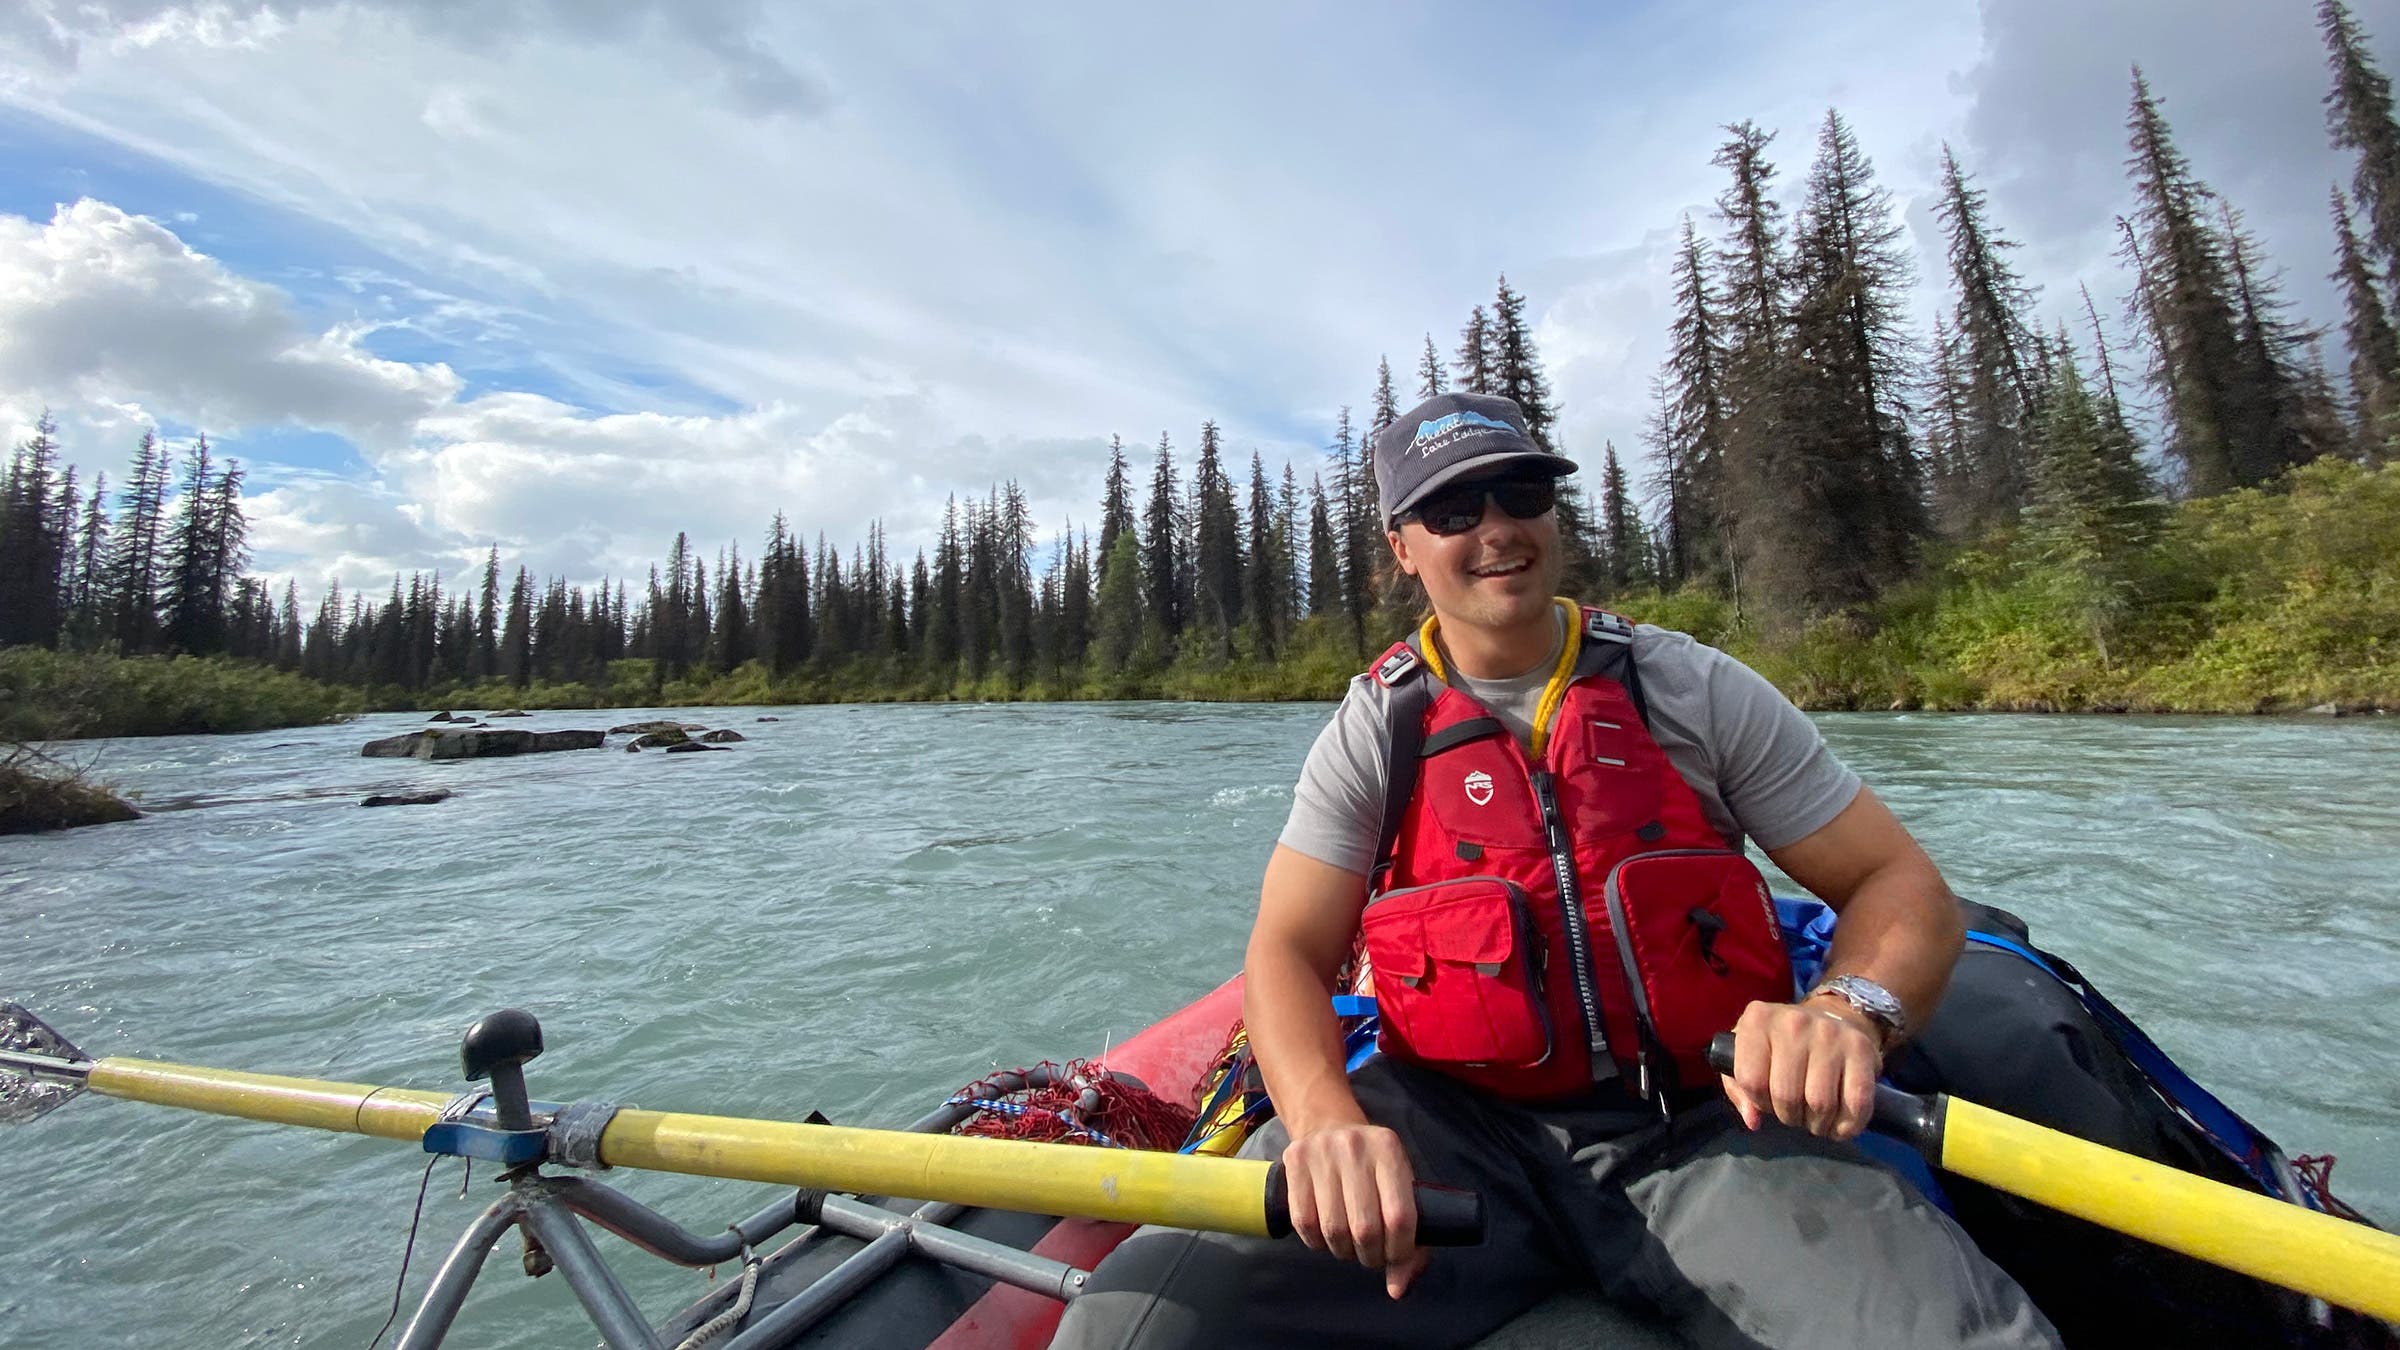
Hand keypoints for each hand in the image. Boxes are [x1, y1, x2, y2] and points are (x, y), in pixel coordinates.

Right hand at [1280, 1120, 1430, 1298]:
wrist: (1327, 1125)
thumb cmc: (1372, 1167)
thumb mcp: (1400, 1188)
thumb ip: (1411, 1239)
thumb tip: (1397, 1289)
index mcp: (1389, 1149)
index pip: (1400, 1216)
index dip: (1399, 1251)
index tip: (1394, 1258)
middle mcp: (1355, 1146)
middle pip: (1365, 1228)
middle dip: (1370, 1256)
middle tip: (1370, 1256)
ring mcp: (1320, 1151)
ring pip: (1333, 1229)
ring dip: (1343, 1251)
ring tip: (1348, 1246)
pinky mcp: (1294, 1160)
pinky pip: (1303, 1221)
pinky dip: (1316, 1242)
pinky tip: (1325, 1236)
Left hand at [1718, 998, 1882, 1140]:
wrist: (1832, 1017)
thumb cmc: (1782, 1045)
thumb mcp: (1748, 1055)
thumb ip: (1739, 1088)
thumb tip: (1753, 1120)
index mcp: (1758, 1020)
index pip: (1750, 1080)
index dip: (1759, 1102)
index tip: (1769, 1100)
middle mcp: (1793, 1021)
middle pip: (1786, 1095)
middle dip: (1790, 1117)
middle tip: (1796, 1113)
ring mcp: (1830, 1033)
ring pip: (1820, 1103)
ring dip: (1818, 1124)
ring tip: (1816, 1118)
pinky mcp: (1861, 1048)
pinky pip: (1856, 1103)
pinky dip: (1848, 1126)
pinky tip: (1840, 1125)